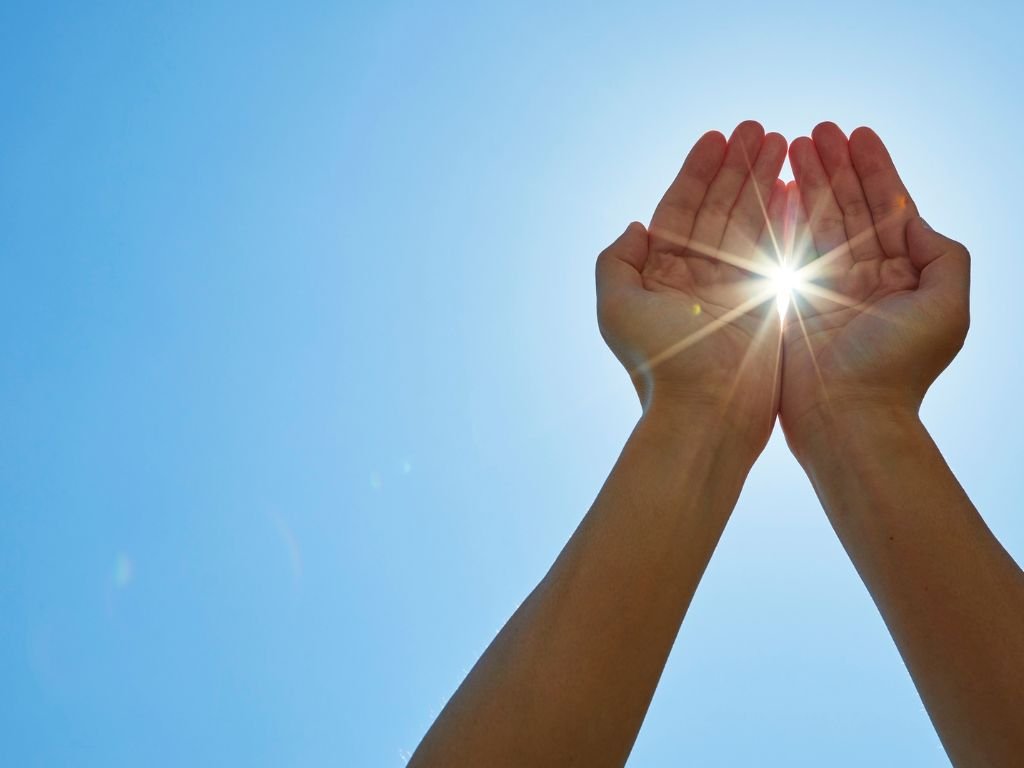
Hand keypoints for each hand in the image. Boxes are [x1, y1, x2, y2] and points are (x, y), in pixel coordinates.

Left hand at [597, 121, 786, 452]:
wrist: (707, 414)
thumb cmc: (660, 363)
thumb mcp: (617, 308)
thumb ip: (615, 262)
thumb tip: (636, 226)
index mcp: (661, 274)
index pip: (681, 210)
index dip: (698, 171)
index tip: (717, 136)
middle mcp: (697, 276)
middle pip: (719, 207)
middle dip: (739, 166)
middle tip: (760, 128)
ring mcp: (734, 287)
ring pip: (751, 221)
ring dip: (765, 181)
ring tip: (785, 141)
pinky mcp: (767, 301)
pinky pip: (778, 249)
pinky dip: (786, 216)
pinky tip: (798, 185)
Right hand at [780, 123, 970, 451]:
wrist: (846, 416)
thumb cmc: (898, 367)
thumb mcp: (948, 306)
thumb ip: (944, 256)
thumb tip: (915, 219)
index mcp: (902, 274)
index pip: (887, 208)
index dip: (874, 169)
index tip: (858, 133)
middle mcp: (864, 275)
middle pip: (848, 206)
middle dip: (834, 165)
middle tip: (816, 129)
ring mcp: (824, 285)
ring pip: (816, 220)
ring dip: (806, 180)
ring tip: (792, 143)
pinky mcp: (791, 299)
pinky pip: (786, 247)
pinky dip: (781, 215)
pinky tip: (775, 185)